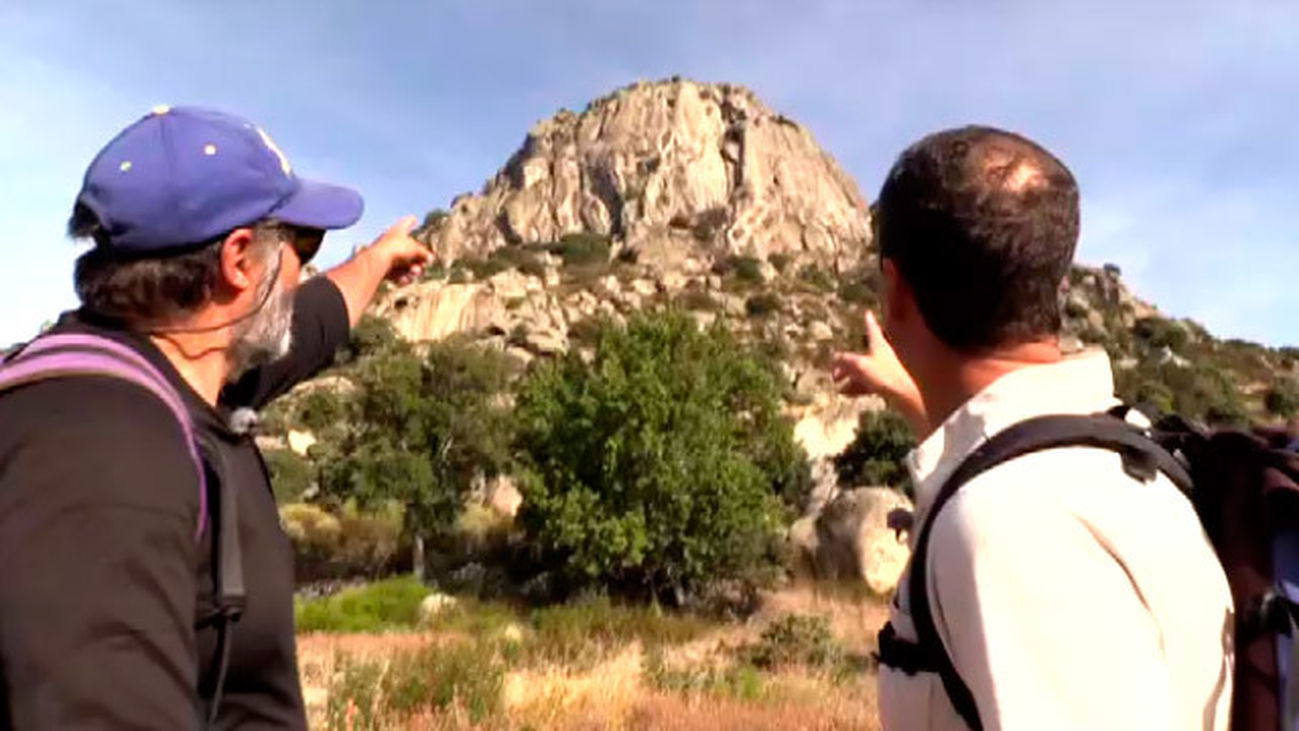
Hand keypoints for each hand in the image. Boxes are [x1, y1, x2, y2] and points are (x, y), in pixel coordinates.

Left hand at [369, 216, 434, 285]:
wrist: (377, 262)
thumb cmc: (397, 249)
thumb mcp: (416, 249)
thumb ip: (424, 253)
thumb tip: (430, 258)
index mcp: (397, 231)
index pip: (406, 223)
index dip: (411, 221)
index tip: (414, 218)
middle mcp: (391, 241)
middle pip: (408, 249)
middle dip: (418, 258)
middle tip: (424, 264)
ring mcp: (386, 254)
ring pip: (404, 264)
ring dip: (412, 269)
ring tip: (414, 272)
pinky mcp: (382, 268)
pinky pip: (397, 273)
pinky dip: (402, 277)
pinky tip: (404, 279)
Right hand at [831, 310, 926, 430]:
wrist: (907, 395)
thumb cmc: (886, 376)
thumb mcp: (860, 366)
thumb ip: (845, 360)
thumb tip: (834, 358)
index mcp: (879, 344)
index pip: (872, 328)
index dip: (868, 321)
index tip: (868, 312)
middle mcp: (883, 354)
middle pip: (861, 354)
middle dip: (846, 363)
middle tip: (835, 372)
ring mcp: (886, 369)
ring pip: (864, 370)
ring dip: (850, 378)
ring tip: (838, 387)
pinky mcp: (887, 384)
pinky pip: (869, 382)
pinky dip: (857, 386)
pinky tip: (847, 393)